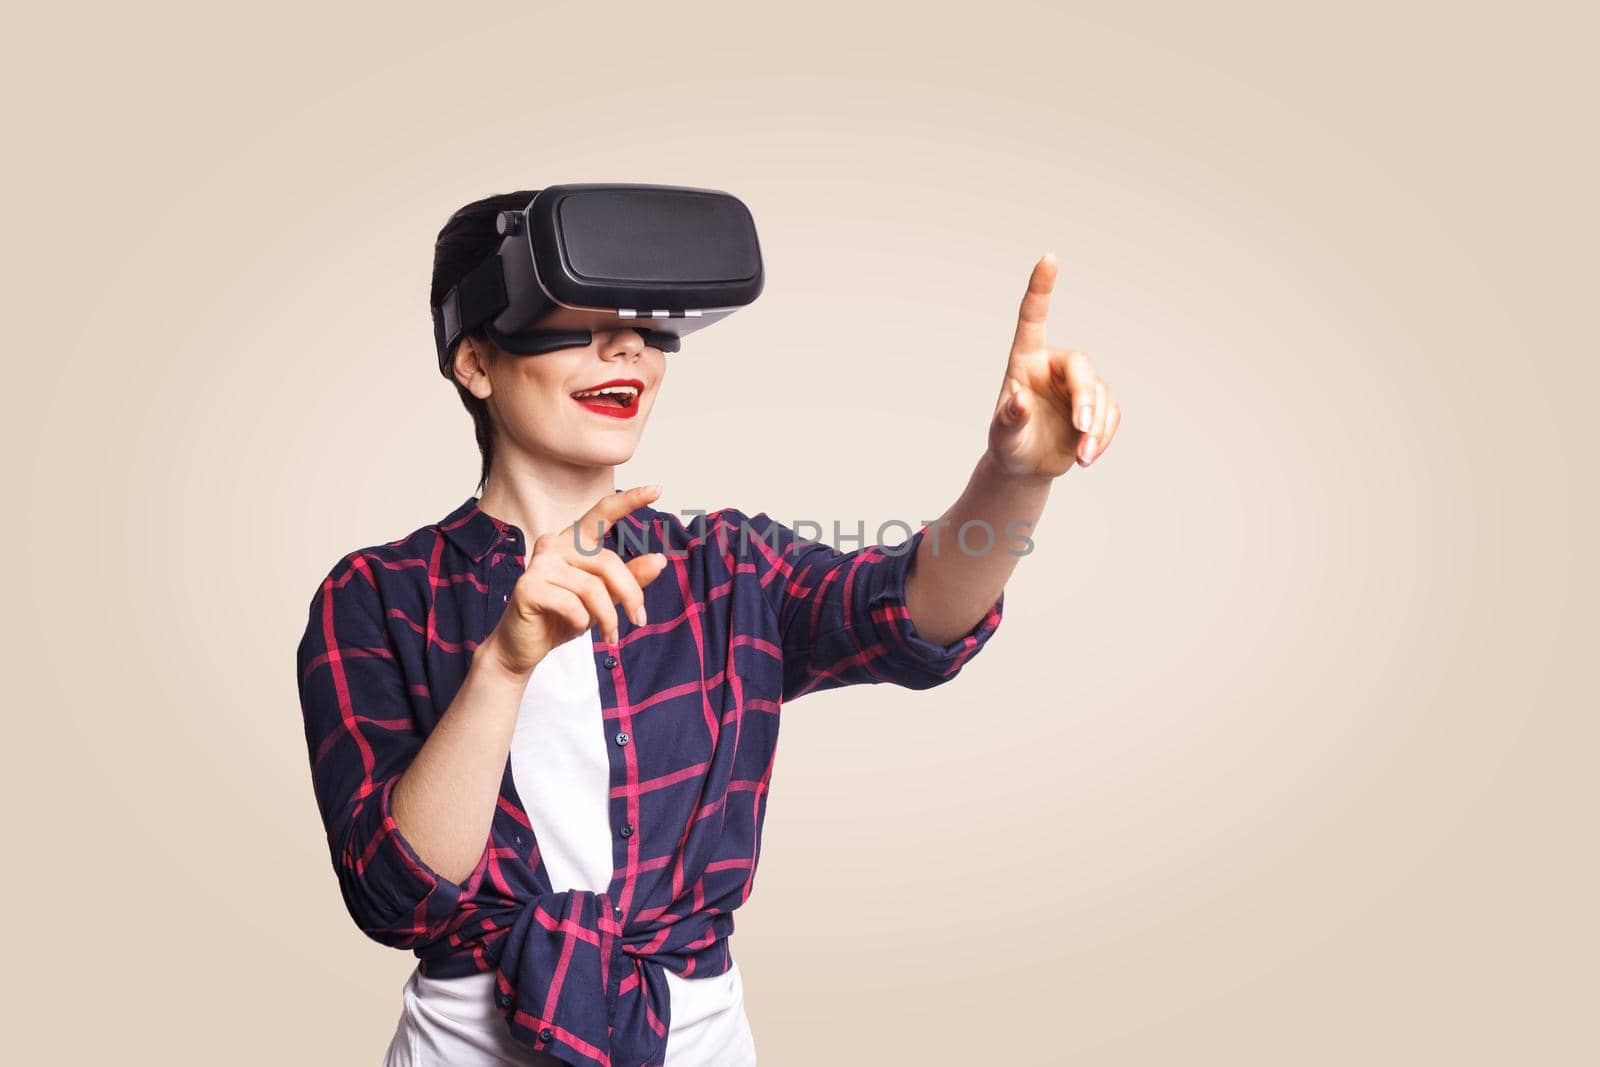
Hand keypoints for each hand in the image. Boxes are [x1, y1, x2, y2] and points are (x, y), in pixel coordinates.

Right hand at [481, 485, 670, 676]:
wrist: (524, 645)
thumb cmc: (563, 617)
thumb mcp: (603, 598)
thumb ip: (628, 579)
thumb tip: (660, 560)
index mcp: (573, 541)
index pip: (602, 513)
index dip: (629, 501)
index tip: (657, 489)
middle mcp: (554, 543)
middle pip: (607, 562)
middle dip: (630, 594)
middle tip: (640, 620)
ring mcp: (539, 563)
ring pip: (592, 587)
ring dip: (608, 617)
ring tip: (611, 635)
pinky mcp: (529, 586)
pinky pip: (572, 604)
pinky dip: (582, 622)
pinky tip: (575, 627)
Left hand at [987, 252, 1120, 476]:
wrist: (1026, 466)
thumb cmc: (1009, 444)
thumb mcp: (1002, 437)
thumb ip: (1009, 419)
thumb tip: (1019, 402)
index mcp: (1024, 361)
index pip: (1033, 319)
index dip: (1041, 289)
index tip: (1049, 259)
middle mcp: (1053, 366)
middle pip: (1081, 367)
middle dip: (1085, 398)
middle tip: (1082, 429)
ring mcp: (1077, 384)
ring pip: (1101, 393)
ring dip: (1096, 427)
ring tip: (1082, 456)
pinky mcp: (1096, 404)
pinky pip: (1112, 413)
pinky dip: (1103, 436)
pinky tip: (1087, 457)